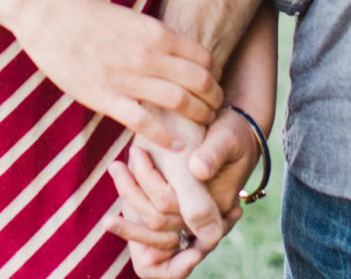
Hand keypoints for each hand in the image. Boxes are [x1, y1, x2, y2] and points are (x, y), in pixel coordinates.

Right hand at [9, 0, 223, 152]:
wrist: (51, 14)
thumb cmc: (90, 15)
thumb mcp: (133, 18)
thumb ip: (155, 38)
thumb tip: (176, 55)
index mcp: (157, 33)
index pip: (203, 58)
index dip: (215, 74)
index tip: (214, 84)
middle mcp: (149, 55)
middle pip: (199, 82)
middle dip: (214, 98)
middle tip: (216, 108)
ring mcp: (128, 77)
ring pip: (179, 102)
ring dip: (198, 116)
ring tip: (203, 125)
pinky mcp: (106, 97)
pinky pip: (144, 122)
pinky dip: (165, 137)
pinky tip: (176, 144)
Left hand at [108, 105, 262, 269]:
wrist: (235, 129)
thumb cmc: (233, 130)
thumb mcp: (227, 138)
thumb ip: (213, 155)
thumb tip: (198, 170)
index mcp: (216, 206)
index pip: (172, 212)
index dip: (145, 204)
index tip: (118, 198)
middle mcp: (202, 216)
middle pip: (158, 222)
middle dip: (132, 197)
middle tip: (115, 165)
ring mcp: (190, 211)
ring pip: (153, 220)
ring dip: (130, 196)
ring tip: (116, 166)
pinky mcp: (180, 201)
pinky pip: (153, 212)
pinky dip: (134, 199)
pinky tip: (118, 179)